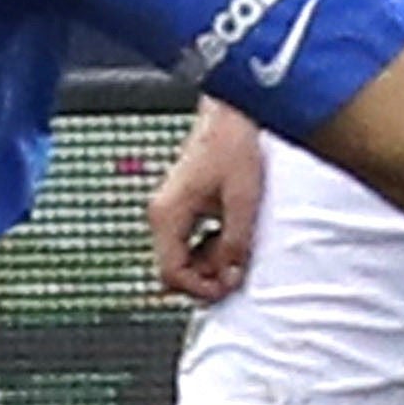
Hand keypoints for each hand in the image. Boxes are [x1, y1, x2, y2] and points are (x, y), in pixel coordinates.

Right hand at [148, 105, 263, 302]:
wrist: (230, 115)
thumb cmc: (234, 148)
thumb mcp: (242, 201)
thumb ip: (234, 243)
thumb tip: (229, 277)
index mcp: (168, 214)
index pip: (171, 272)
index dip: (199, 288)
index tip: (226, 288)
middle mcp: (161, 214)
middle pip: (171, 269)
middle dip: (203, 278)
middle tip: (234, 274)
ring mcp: (168, 210)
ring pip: (179, 257)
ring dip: (206, 264)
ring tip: (236, 252)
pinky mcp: (179, 206)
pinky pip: (185, 242)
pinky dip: (206, 248)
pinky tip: (228, 237)